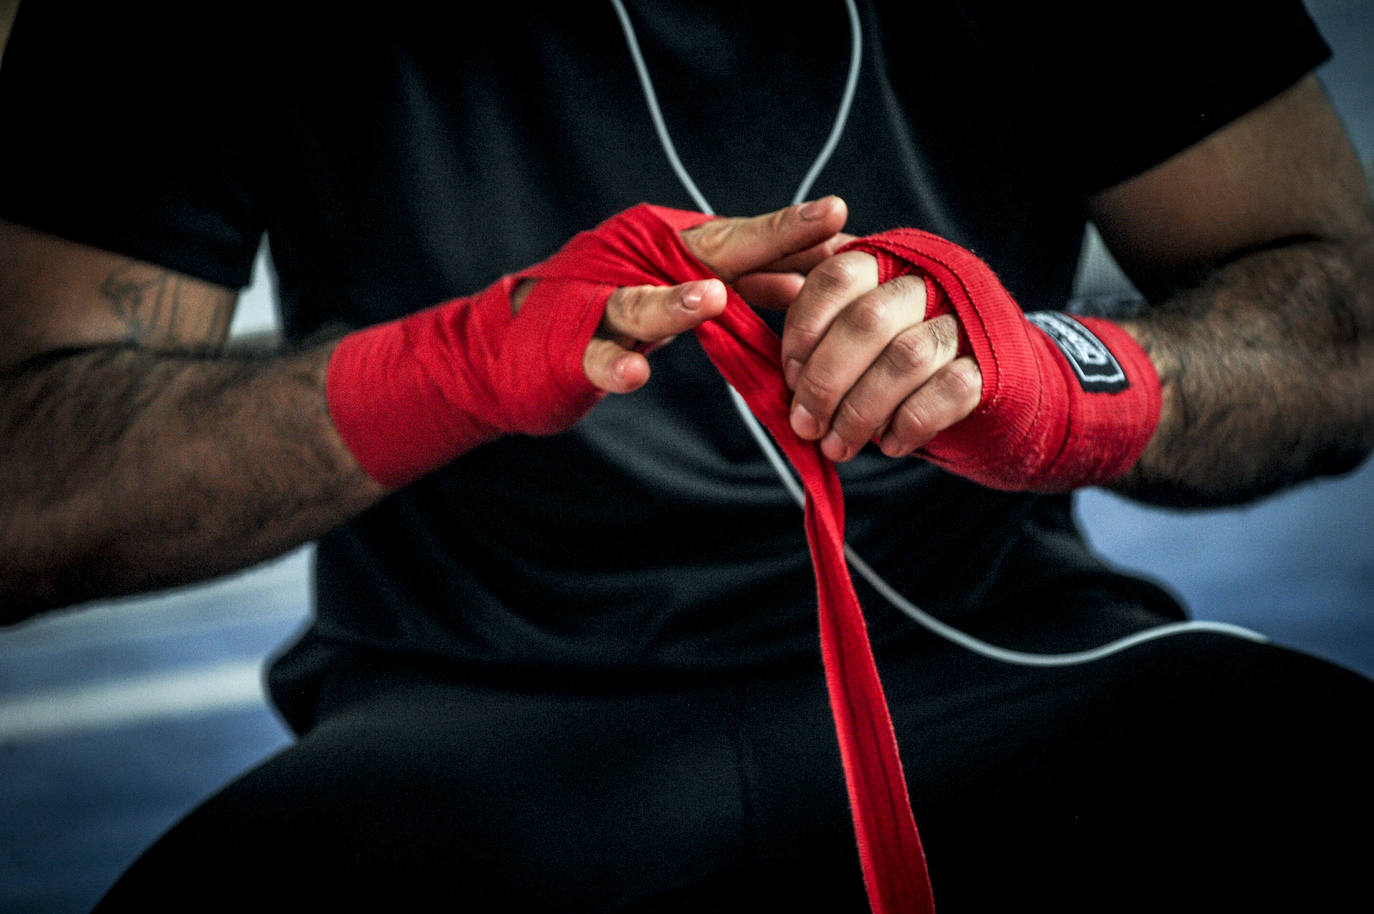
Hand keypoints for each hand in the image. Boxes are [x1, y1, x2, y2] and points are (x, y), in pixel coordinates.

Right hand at [514, 196, 850, 394]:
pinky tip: (635, 375)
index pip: (747, 240)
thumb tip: (818, 276)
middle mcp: (642, 262)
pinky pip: (594, 357)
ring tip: (712, 301)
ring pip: (642, 302)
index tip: (846, 220)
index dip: (795, 233)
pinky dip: (614, 366)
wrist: (517, 341)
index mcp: (679, 251)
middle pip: (712, 251)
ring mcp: (601, 303)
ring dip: (676, 303)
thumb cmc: (615, 309)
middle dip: (770, 237)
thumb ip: (749, 284)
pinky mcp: (568, 347)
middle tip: (823, 223)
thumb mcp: (689, 288)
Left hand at [778, 247, 982, 461]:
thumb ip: (820, 335)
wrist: (986, 380)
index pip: (838, 276)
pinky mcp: (991, 364)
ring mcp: (964, 321)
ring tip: (839, 444)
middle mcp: (929, 281)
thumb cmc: (900, 356)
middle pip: (868, 320)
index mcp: (887, 263)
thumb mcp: (860, 332)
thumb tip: (780, 374)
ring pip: (906, 357)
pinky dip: (909, 423)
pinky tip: (889, 444)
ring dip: (862, 410)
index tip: (789, 375)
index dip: (806, 327)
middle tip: (806, 424)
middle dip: (827, 380)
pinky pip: (948, 390)